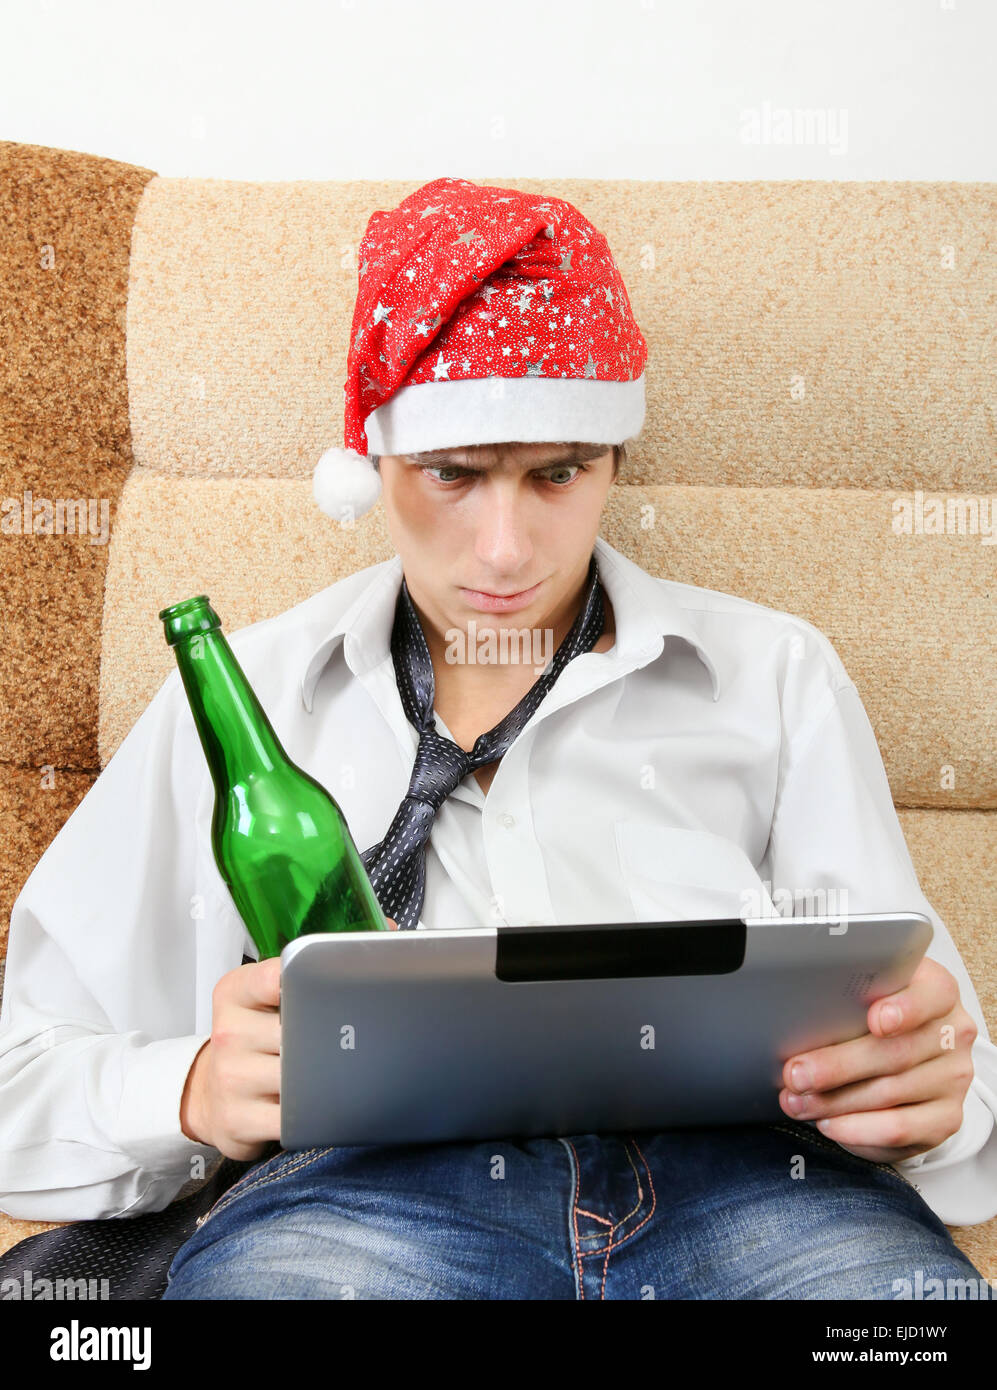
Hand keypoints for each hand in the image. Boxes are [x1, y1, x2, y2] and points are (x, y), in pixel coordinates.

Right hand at [181, 918, 398, 1156]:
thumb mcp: (264, 993)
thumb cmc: (253, 1035)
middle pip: (296, 1033)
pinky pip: (291, 1120)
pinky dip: (316, 1116)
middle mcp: (228, 1031)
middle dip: (329, 1040)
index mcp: (236, 992)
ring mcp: (230, 1077)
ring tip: (340, 1073)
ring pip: (298, 1078)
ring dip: (326, 1079)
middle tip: (353, 1041)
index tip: (337, 991)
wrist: (208, 1091)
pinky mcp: (236, 1120)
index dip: (309, 983)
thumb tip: (389, 929)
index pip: (274, 977)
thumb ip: (315, 961)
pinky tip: (324, 1106)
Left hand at [778, 957, 977, 1163]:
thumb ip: (845, 1002)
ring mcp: (953, 1078)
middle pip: (896, 1052)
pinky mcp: (947, 1118)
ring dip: (835, 1101)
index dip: (906, 1008)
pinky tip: (829, 1124)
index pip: (932, 995)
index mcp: (937, 992)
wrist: (904, 1065)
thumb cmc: (870, 1022)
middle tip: (795, 1074)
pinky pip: (901, 1129)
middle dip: (838, 1066)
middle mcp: (953, 1033)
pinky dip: (858, 1129)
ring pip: (890, 1092)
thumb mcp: (862, 1001)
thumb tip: (794, 1019)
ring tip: (796, 1101)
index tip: (875, 1020)